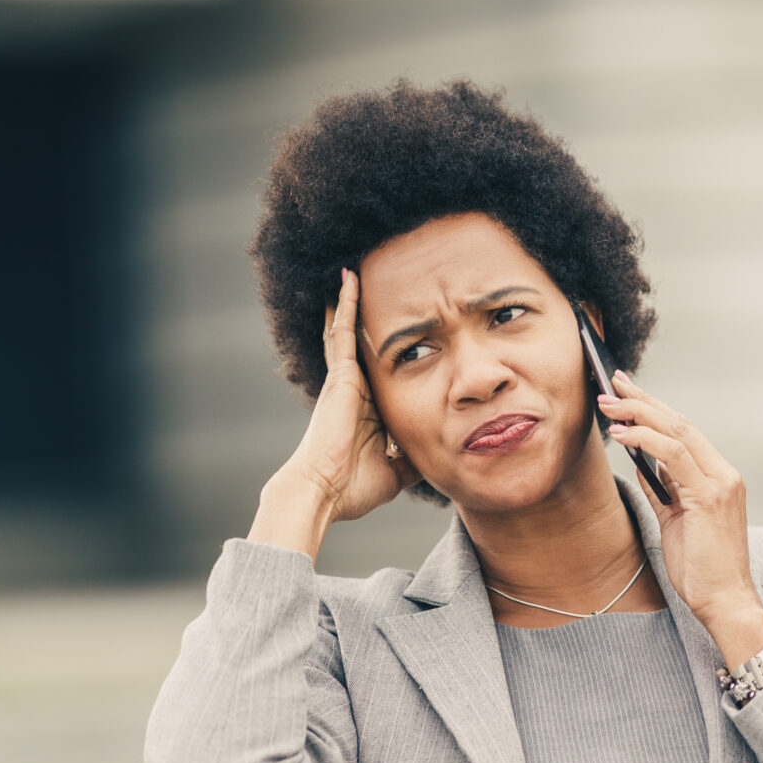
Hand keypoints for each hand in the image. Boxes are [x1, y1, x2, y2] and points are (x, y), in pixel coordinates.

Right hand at [249, 268, 412, 558]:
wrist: (325, 492)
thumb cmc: (353, 488)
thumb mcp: (397, 471)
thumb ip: (413, 459)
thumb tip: (436, 459)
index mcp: (366, 410)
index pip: (380, 372)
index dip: (388, 352)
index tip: (399, 334)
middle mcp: (353, 390)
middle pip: (362, 344)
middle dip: (369, 318)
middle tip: (373, 285)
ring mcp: (344, 381)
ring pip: (347, 331)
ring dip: (351, 302)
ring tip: (355, 269)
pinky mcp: (339, 376)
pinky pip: (342, 332)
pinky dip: (344, 305)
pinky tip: (347, 279)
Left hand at [598, 372, 762, 664]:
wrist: (724, 602)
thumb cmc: (702, 569)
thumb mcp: (676, 521)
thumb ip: (664, 490)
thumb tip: (641, 463)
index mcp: (720, 479)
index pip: (686, 432)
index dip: (655, 409)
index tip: (627, 393)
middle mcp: (725, 475)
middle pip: (681, 422)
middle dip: (644, 400)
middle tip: (612, 384)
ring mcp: (721, 484)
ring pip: (678, 431)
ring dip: (639, 414)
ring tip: (608, 405)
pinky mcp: (710, 497)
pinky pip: (674, 455)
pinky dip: (645, 440)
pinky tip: (621, 435)